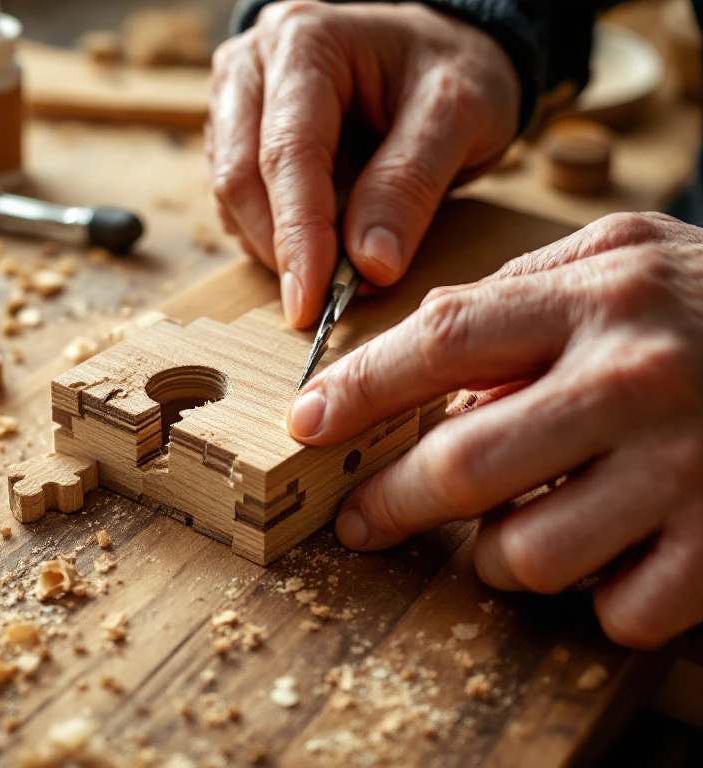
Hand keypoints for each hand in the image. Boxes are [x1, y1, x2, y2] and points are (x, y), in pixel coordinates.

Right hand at [206, 1, 519, 327]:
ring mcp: (236, 100)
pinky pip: (234, 204)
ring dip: (273, 247)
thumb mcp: (458, 114)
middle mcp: (254, 64)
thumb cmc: (451, 70)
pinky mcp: (233, 135)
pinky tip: (314, 243)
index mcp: (306, 42)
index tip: (311, 303)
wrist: (437, 55)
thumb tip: (370, 265)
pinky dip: (269, 238)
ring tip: (332, 267)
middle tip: (324, 304)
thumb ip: (410, 183)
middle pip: (240, 177)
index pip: (287, 152)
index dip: (298, 235)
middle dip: (281, 249)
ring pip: (229, 197)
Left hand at [286, 212, 702, 648]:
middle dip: (391, 506)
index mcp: (596, 297)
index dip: (358, 390)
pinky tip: (605, 556)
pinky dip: (594, 597)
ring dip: (500, 556)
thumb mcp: (619, 258)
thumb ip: (516, 296)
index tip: (304, 425)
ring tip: (517, 527)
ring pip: (530, 554)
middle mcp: (635, 379)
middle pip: (466, 466)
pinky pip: (619, 609)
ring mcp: (687, 466)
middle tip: (362, 521)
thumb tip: (415, 351)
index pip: (440, 341)